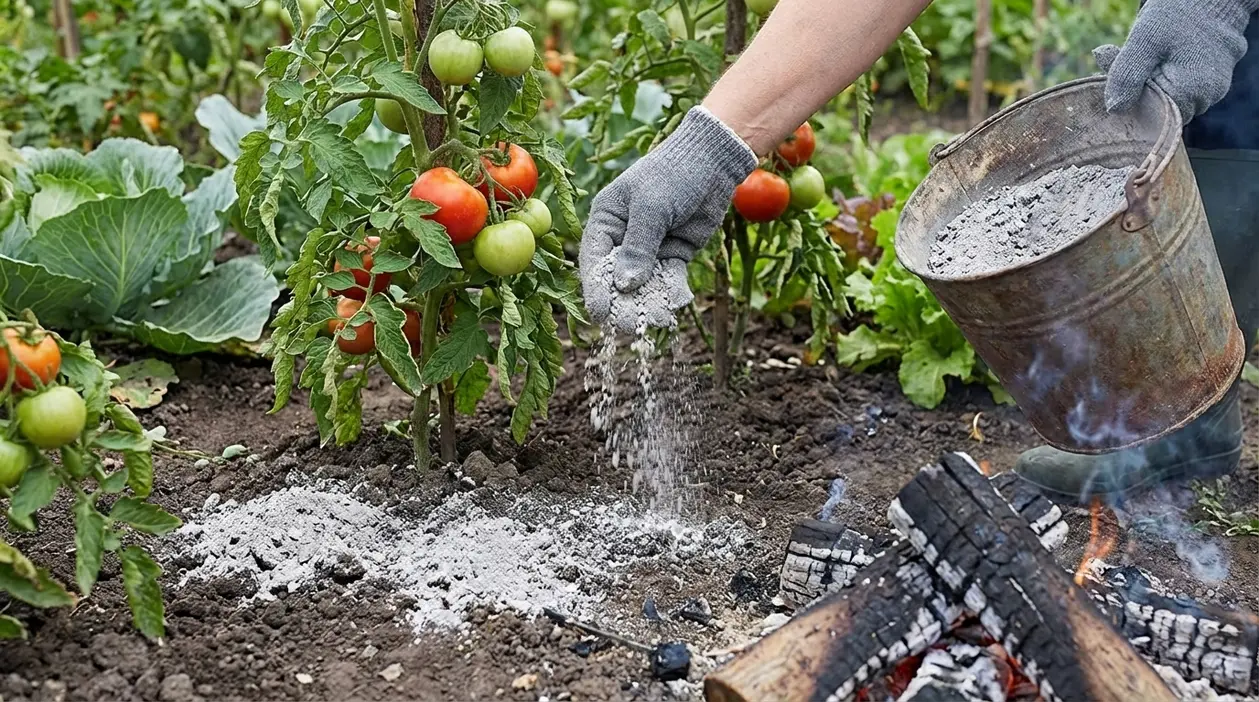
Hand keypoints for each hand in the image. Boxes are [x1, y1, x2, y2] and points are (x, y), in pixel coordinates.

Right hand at [579, 107, 756, 330]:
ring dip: (649, 303)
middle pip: (618, 279)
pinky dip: (671, 293)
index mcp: (606, 221)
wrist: (713, 162)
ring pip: (644, 284)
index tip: (600, 315)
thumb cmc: (673, 174)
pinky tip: (677, 303)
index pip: (595, 261)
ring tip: (658, 320)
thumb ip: (638, 247)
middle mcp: (623, 238)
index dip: (596, 289)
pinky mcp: (673, 255)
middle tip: (630, 328)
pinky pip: (668, 280)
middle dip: (624, 303)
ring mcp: (649, 249)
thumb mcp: (651, 208)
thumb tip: (624, 285)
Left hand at [1094, 0, 1253, 124]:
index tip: (1117, 75)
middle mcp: (1206, 98)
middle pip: (1161, 110)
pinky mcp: (1213, 80)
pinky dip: (1167, 76)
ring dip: (1153, 83)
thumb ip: (1127, 75)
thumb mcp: (1144, 42)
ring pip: (1170, 99)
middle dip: (1141, 91)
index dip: (1130, 100)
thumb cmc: (1178, 15)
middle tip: (1131, 60)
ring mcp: (1213, 90)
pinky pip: (1182, 88)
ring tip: (1150, 55)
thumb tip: (1114, 109)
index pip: (1150, 117)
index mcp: (1191, 93)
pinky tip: (1161, 58)